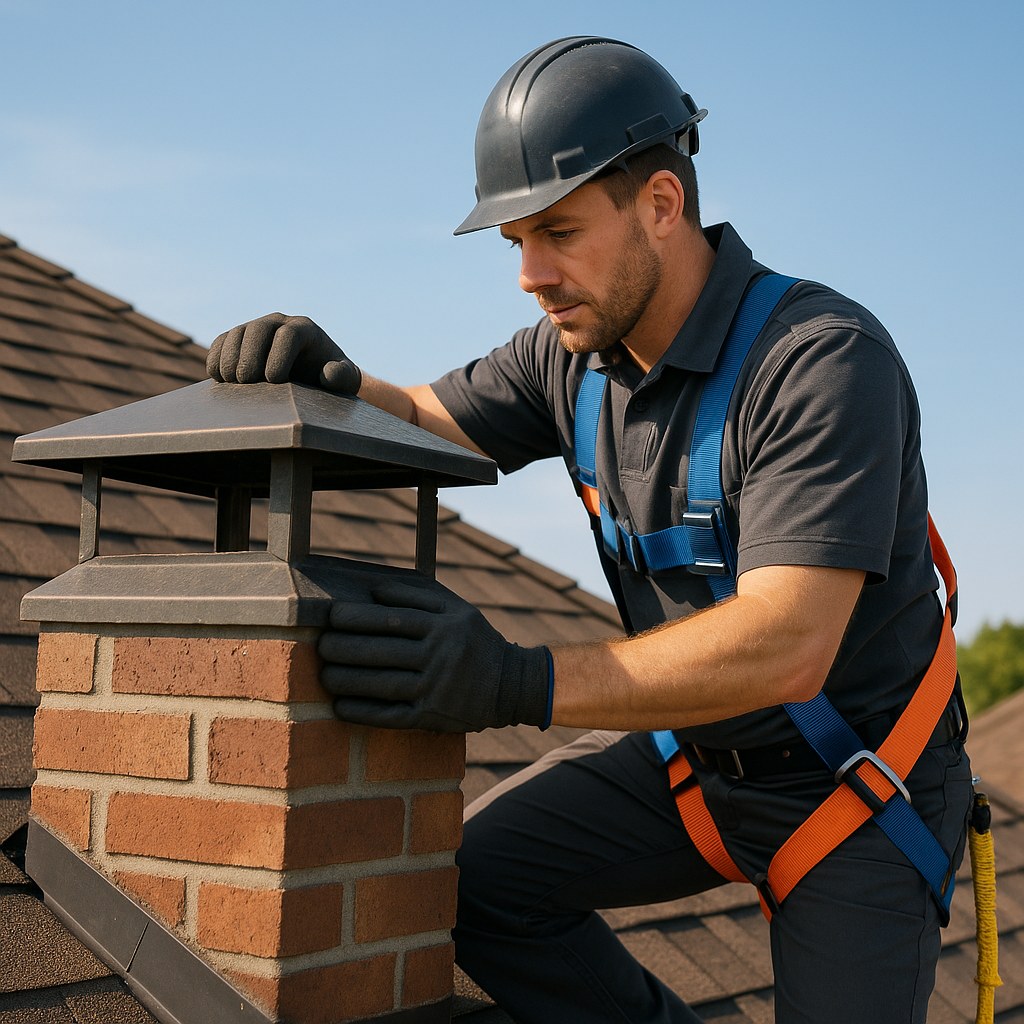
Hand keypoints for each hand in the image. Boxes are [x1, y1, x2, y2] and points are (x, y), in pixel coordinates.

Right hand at [206, 312, 361, 393]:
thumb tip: (327, 373)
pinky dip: (216, 356)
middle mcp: (278, 322)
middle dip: (250, 354)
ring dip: (230, 356)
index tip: (274, 380)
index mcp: (305, 329)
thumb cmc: (328, 377)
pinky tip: (218, 376)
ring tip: (232, 381)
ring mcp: (256, 328)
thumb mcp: (343, 379)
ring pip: (237, 333)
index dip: (279, 355)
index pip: (289, 335)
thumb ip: (342, 376)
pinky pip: (222, 341)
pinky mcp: (238, 340)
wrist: (312, 375)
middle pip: (259, 329)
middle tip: (247, 381)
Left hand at [319, 578, 552, 731]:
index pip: (392, 619)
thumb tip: (373, 590)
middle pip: (382, 652)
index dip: (357, 618)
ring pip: (382, 685)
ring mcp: (437, 689)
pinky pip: (390, 717)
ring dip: (346, 680)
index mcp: (445, 625)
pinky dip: (362, 712)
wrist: (511, 685)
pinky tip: (340, 706)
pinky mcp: (433, 717)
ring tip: (324, 674)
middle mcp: (441, 656)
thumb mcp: (456, 609)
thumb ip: (418, 595)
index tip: (332, 616)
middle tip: (322, 645)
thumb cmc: (474, 639)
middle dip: (345, 648)